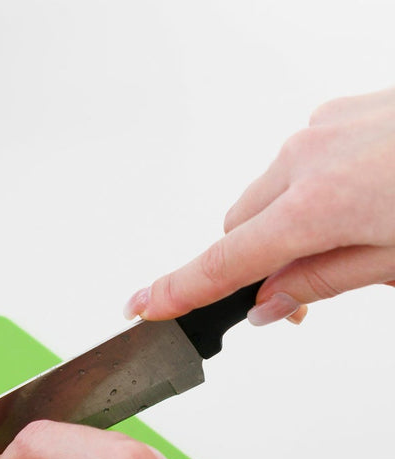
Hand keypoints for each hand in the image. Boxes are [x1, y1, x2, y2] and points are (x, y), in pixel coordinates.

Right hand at [124, 87, 394, 324]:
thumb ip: (324, 281)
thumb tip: (273, 303)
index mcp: (315, 202)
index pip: (224, 260)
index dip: (179, 289)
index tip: (142, 307)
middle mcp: (308, 155)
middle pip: (240, 224)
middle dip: (251, 264)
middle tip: (290, 304)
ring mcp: (327, 127)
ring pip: (270, 192)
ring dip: (284, 227)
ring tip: (341, 249)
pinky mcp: (350, 110)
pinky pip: (303, 161)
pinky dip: (311, 192)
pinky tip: (358, 205)